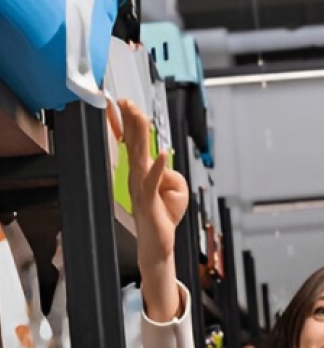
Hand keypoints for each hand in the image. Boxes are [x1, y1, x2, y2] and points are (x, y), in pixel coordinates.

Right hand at [118, 99, 188, 269]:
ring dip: (140, 136)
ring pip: (140, 157)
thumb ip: (172, 174)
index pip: (134, 143)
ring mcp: (141, 189)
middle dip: (130, 122)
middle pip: (134, 144)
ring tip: (139, 117)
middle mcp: (137, 178)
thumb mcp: (174, 191)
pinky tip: (160, 154)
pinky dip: (157, 168)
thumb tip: (169, 167)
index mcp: (141, 174)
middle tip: (125, 101)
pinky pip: (153, 182)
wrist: (156, 245)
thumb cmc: (163, 219)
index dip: (130, 123)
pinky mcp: (149, 201)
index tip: (124, 103)